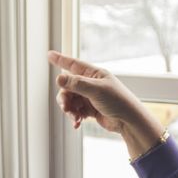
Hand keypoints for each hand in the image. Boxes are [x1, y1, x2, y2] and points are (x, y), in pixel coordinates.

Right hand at [48, 50, 163, 155]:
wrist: (128, 122)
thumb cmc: (118, 101)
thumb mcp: (96, 90)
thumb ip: (76, 84)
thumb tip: (59, 78)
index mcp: (94, 74)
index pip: (73, 64)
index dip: (60, 59)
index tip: (49, 54)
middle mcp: (90, 84)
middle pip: (67, 87)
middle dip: (65, 98)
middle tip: (66, 107)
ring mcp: (89, 97)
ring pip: (70, 100)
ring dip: (69, 109)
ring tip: (75, 117)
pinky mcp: (90, 109)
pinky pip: (75, 111)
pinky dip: (74, 116)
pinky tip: (77, 123)